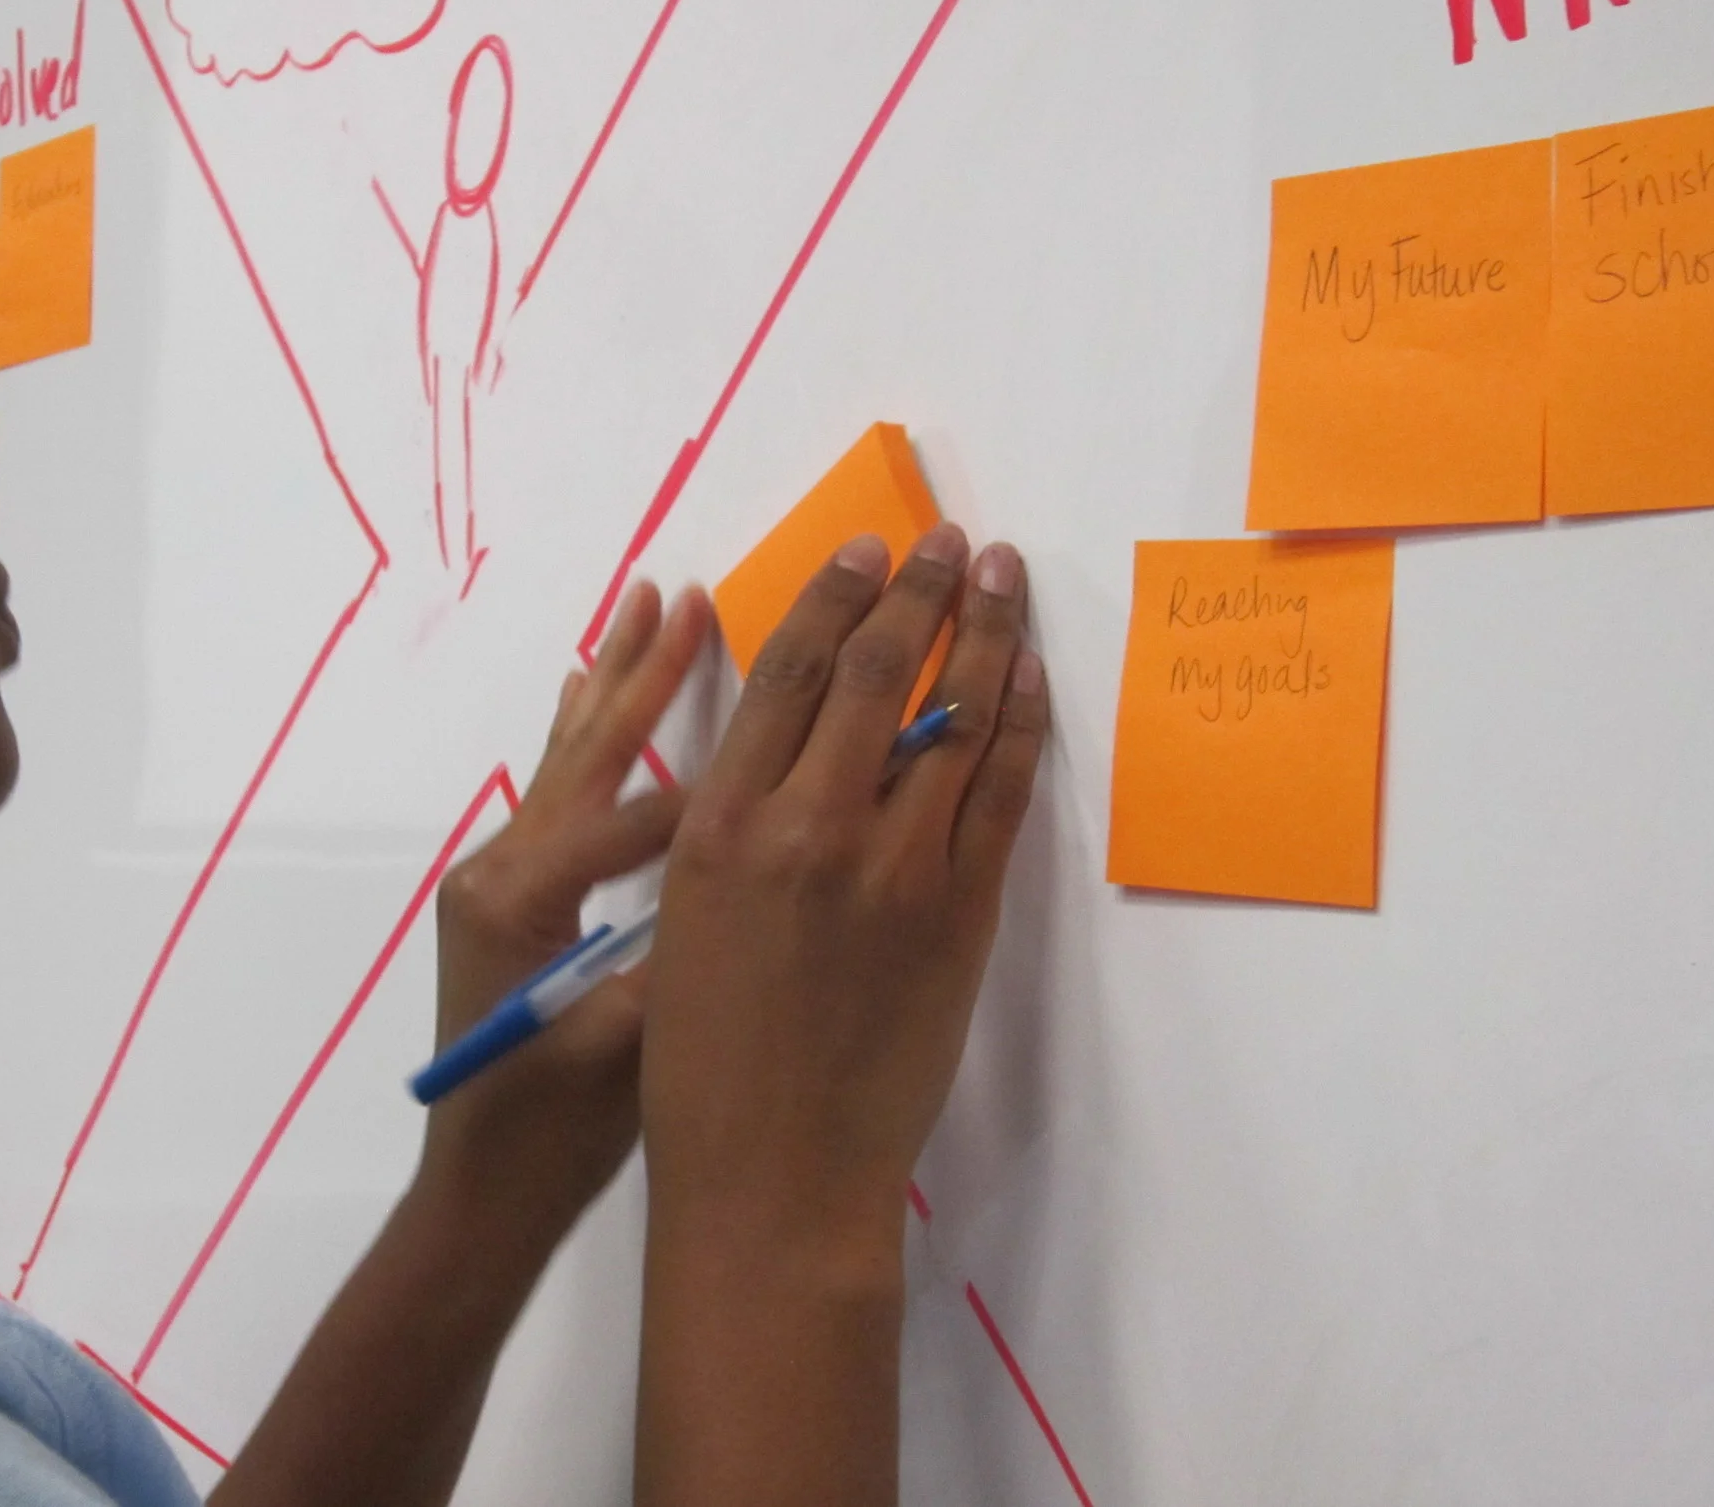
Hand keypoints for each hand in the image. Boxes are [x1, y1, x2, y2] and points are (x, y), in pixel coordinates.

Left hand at [414, 580, 711, 1260]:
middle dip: (646, 677)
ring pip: (572, 761)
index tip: (808, 734)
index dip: (725, 783)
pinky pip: (561, 795)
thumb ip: (679, 959)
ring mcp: (498, 878)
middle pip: (588, 753)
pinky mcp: (508, 897)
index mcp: (523, 898)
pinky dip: (591, 738)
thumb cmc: (555, 1136)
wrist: (477, 1198)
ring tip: (651, 602)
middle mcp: (500, 868)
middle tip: (689, 594)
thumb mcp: (628, 1049)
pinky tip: (597, 689)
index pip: (642, 820)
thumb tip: (758, 868)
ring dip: (617, 686)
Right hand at [639, 525, 1046, 1267]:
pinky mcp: (962, 912)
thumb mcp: (681, 921)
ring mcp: (894, 866)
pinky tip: (1031, 679)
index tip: (863, 548)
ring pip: (951, 718)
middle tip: (947, 538)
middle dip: (916, 590)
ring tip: (1001, 576)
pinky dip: (1022, 725)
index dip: (830, 597)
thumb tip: (782, 752)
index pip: (783, 674)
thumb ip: (726, 830)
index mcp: (720, 826)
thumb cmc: (703, 1065)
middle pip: (871, 672)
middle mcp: (807, 827)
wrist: (775, 1174)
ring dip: (984, 634)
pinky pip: (1003, 794)